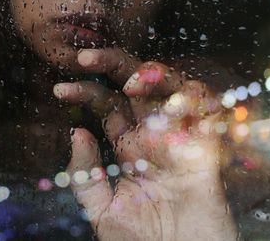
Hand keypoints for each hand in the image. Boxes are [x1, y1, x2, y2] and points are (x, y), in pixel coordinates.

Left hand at [54, 48, 237, 240]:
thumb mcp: (103, 211)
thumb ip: (86, 175)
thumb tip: (76, 132)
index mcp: (129, 148)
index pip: (108, 106)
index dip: (86, 92)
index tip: (60, 91)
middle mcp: (154, 137)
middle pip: (137, 86)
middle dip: (114, 64)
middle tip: (86, 58)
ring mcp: (180, 140)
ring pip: (174, 88)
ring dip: (156, 76)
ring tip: (132, 83)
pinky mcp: (207, 150)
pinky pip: (209, 113)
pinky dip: (198, 98)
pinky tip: (178, 99)